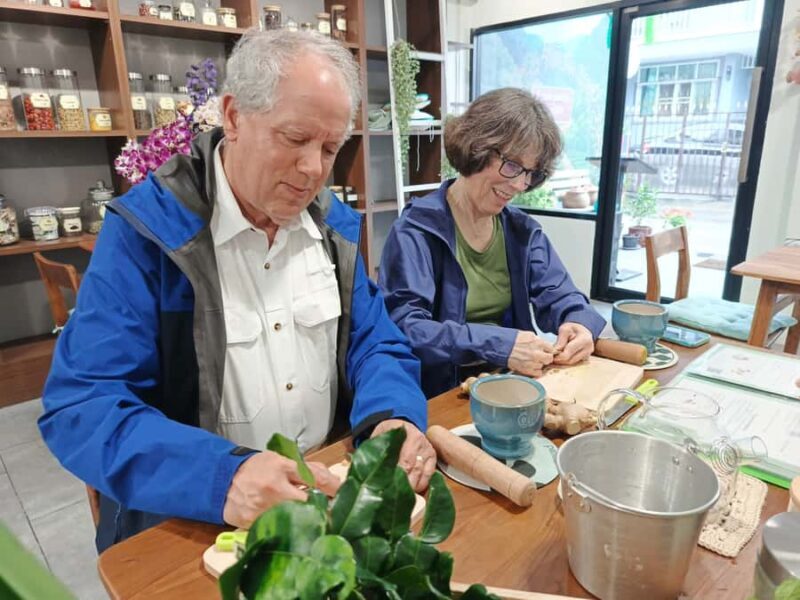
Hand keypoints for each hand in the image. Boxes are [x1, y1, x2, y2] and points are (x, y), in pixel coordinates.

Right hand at [223, 451, 340, 527]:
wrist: (222, 481)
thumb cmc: (256, 468)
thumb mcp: (280, 460)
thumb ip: (306, 469)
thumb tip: (333, 481)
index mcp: (281, 468)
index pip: (315, 479)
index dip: (334, 488)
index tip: (344, 495)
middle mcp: (273, 489)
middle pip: (308, 504)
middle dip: (322, 509)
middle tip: (332, 512)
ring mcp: (263, 509)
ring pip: (295, 520)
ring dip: (306, 521)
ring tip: (313, 521)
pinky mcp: (254, 524)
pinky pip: (278, 529)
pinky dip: (287, 529)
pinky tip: (291, 528)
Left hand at [371, 419, 435, 492]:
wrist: (401, 424)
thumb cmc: (388, 433)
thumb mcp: (379, 435)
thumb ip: (376, 450)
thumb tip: (369, 468)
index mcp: (407, 435)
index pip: (405, 461)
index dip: (398, 476)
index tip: (390, 487)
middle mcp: (421, 442)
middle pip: (415, 469)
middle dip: (405, 485)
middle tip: (395, 498)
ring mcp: (428, 450)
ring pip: (422, 474)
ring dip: (412, 487)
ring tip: (402, 497)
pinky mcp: (433, 458)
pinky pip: (429, 475)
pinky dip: (421, 485)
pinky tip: (413, 491)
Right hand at [507, 330, 556, 376]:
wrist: (501, 347)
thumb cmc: (513, 340)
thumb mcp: (528, 335)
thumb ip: (538, 340)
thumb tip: (544, 344)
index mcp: (538, 343)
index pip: (551, 349)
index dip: (547, 350)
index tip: (545, 351)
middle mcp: (537, 353)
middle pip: (549, 359)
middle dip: (546, 357)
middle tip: (540, 356)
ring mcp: (532, 363)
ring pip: (543, 366)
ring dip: (539, 364)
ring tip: (531, 360)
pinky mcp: (527, 370)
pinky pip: (538, 373)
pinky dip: (535, 370)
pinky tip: (530, 366)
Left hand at [553, 322, 593, 364]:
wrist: (581, 331)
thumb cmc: (572, 329)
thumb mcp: (564, 329)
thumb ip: (560, 340)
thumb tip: (555, 351)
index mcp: (585, 340)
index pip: (568, 353)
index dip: (558, 355)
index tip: (551, 353)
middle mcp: (589, 349)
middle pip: (570, 360)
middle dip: (559, 359)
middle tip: (551, 355)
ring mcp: (588, 356)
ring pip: (571, 363)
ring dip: (562, 361)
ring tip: (556, 355)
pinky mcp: (585, 360)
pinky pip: (574, 364)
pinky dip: (566, 362)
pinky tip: (561, 357)